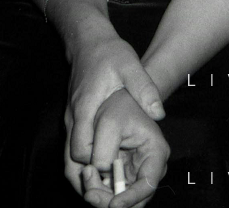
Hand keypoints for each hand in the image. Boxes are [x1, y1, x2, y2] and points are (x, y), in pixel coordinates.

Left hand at [65, 87, 167, 206]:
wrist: (119, 100)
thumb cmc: (119, 106)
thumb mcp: (109, 123)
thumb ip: (103, 152)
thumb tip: (98, 175)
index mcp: (156, 152)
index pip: (148, 184)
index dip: (130, 198)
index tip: (112, 203)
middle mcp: (148, 168)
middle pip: (133, 200)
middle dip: (108, 201)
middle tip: (89, 192)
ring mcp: (134, 174)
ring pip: (118, 200)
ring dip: (99, 196)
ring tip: (86, 174)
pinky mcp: (121, 177)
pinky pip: (109, 194)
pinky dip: (96, 189)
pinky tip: (87, 175)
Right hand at [66, 23, 164, 174]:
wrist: (89, 43)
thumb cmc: (110, 54)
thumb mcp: (131, 66)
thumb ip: (144, 89)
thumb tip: (160, 113)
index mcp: (85, 108)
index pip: (81, 148)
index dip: (96, 162)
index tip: (116, 169)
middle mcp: (73, 119)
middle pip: (70, 161)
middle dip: (89, 175)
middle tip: (112, 186)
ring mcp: (70, 120)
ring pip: (68, 158)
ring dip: (85, 172)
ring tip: (108, 184)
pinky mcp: (73, 120)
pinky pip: (72, 148)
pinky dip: (83, 161)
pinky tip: (103, 165)